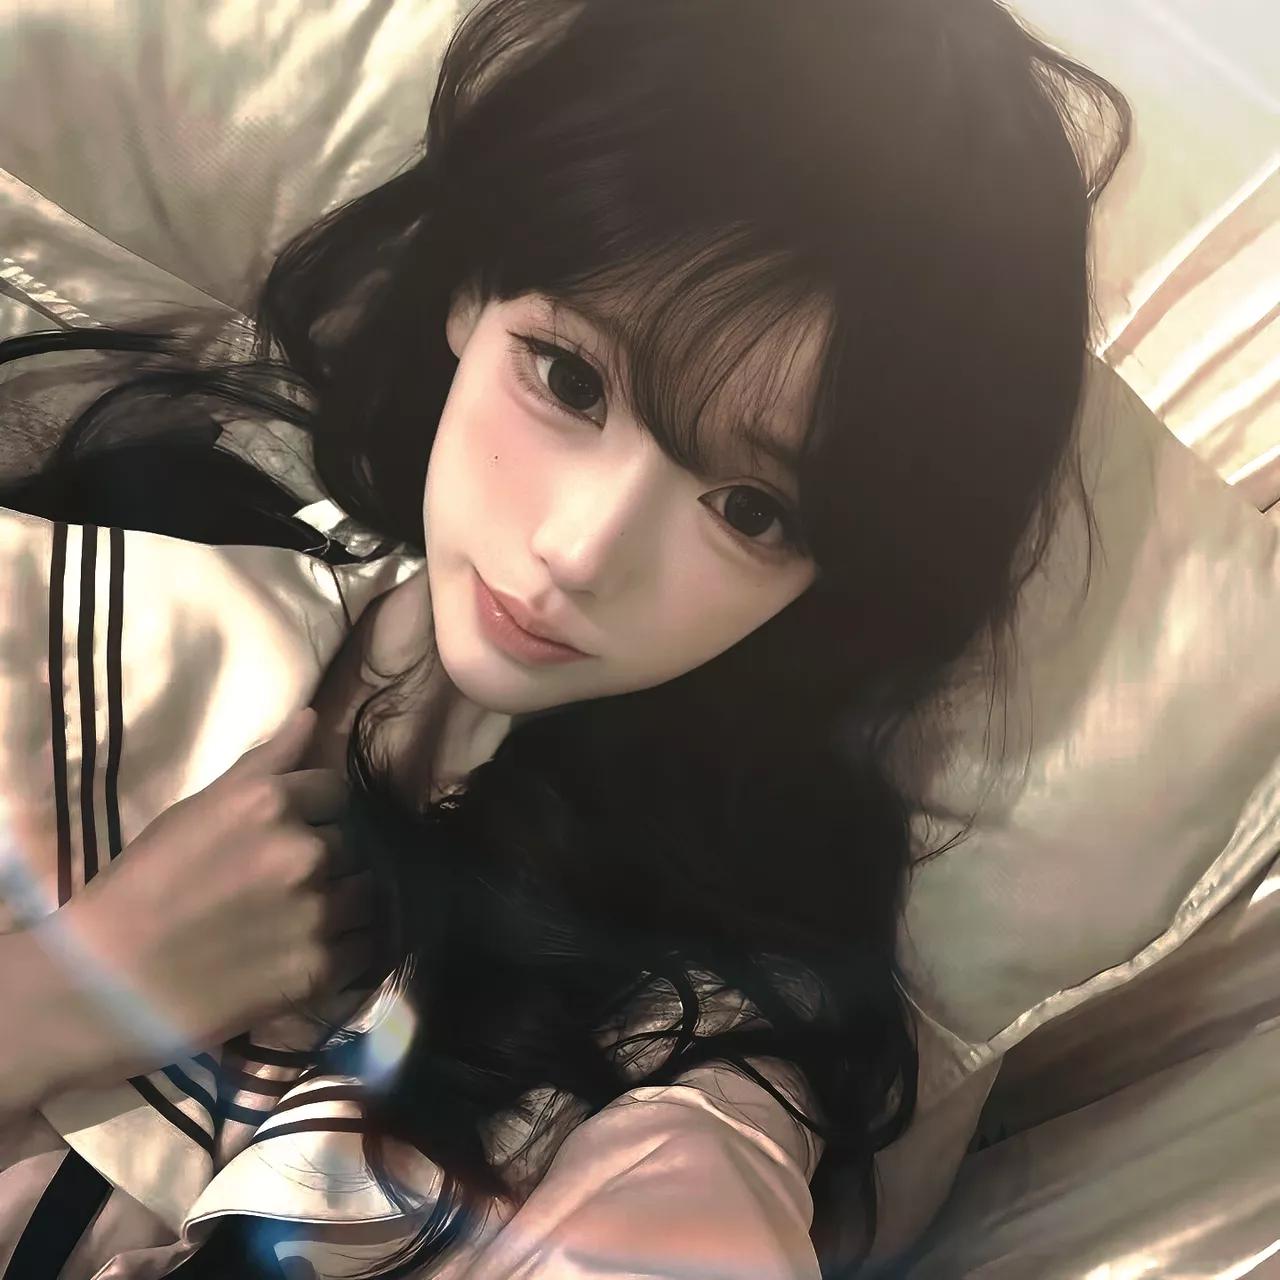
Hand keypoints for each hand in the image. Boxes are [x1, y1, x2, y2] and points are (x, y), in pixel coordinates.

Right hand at [47, 707, 377, 1074]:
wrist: (109, 985)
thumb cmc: (142, 888)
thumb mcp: (196, 810)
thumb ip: (263, 763)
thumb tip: (312, 717)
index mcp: (270, 803)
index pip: (338, 791)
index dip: (319, 812)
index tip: (294, 834)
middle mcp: (304, 851)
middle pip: (355, 842)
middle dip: (332, 858)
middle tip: (289, 883)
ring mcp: (318, 912)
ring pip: (368, 893)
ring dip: (346, 903)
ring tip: (303, 920)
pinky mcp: (321, 968)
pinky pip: (367, 946)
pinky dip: (349, 949)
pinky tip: (310, 952)